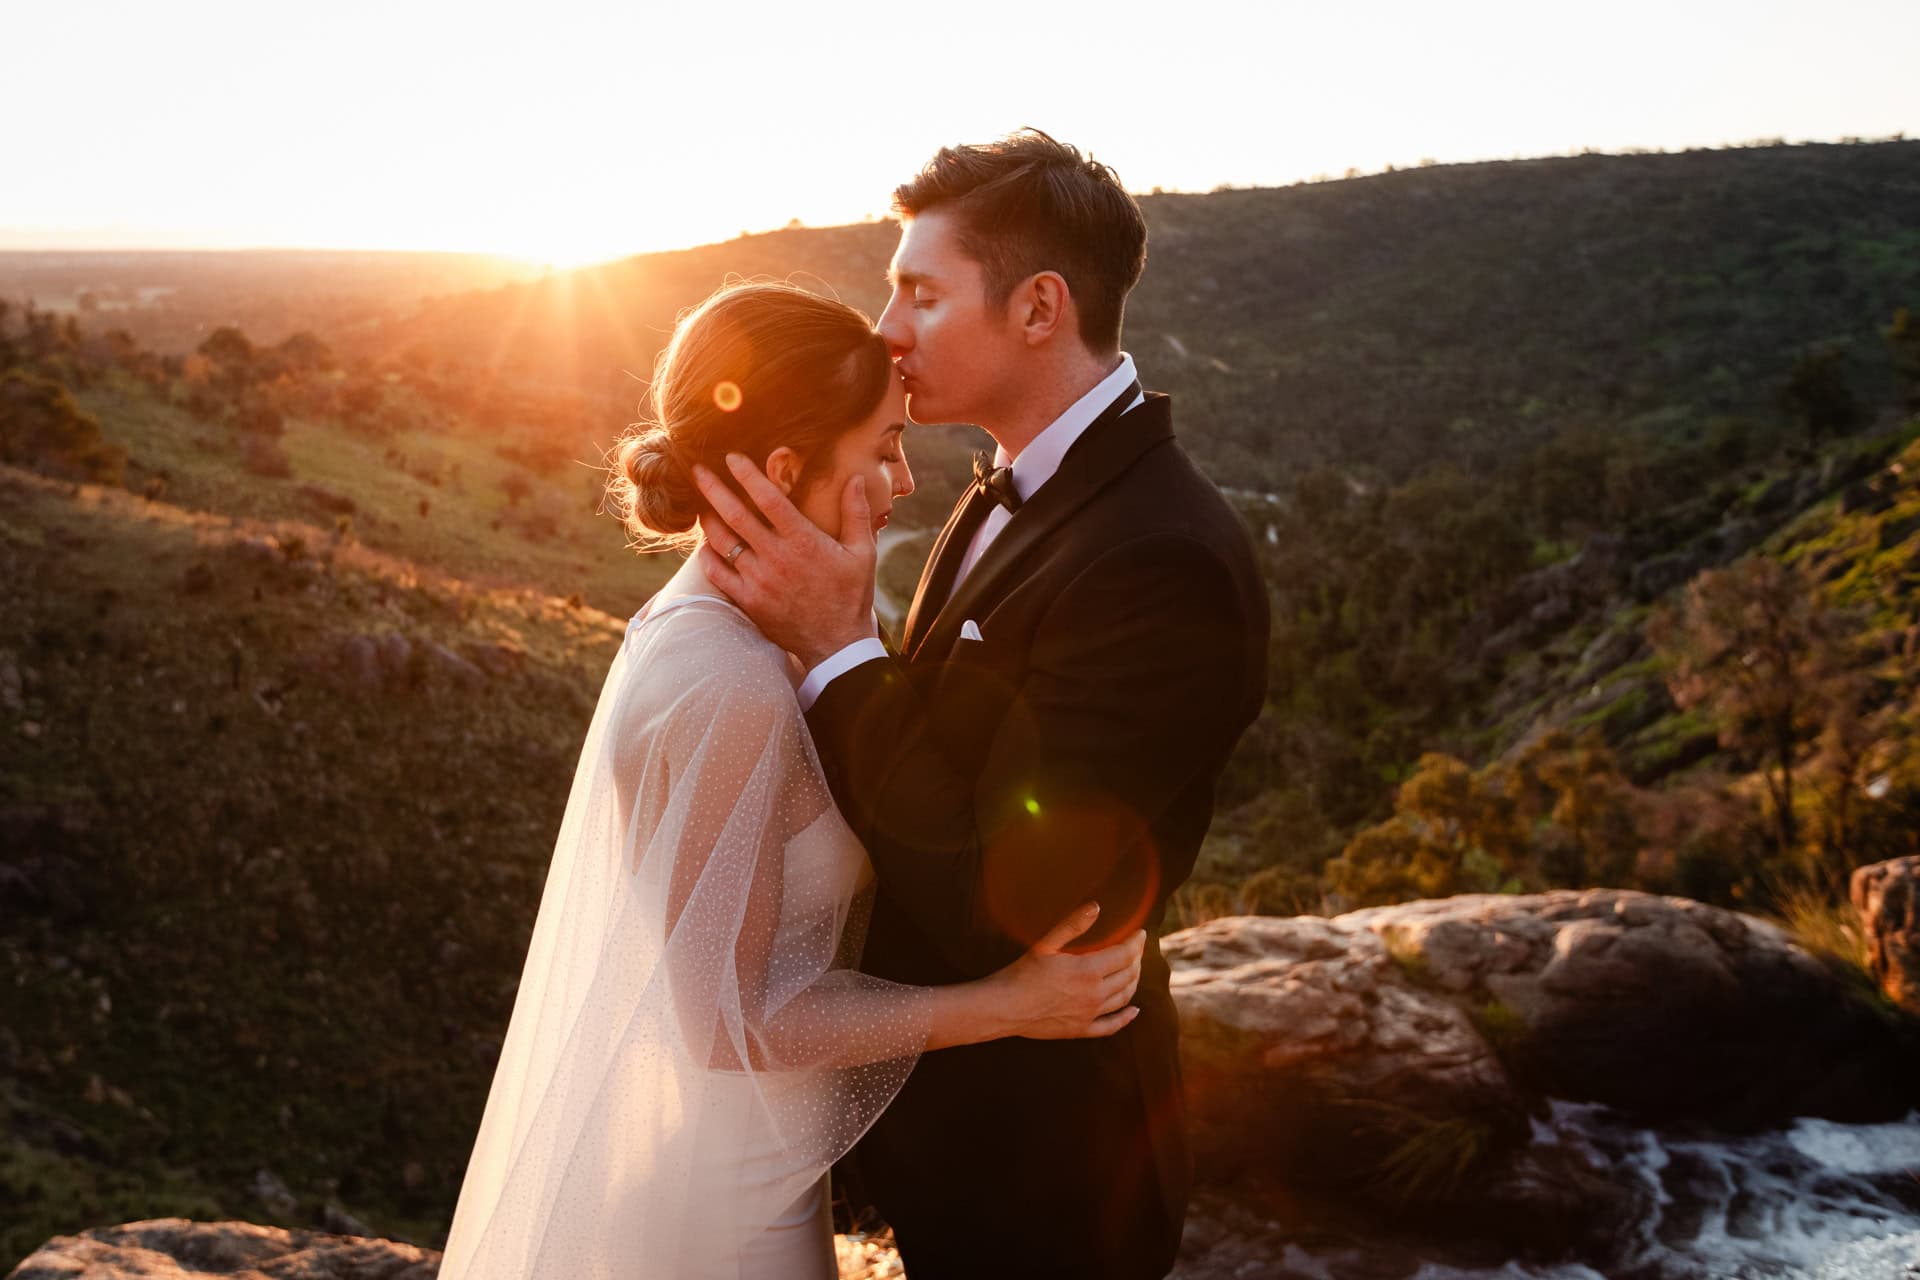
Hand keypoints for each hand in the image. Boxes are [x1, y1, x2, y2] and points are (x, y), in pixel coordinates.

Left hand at [693, 455, 878, 666]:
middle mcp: (777, 558)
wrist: (837, 644)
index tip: (731, 457)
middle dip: (713, 489)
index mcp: (804, 541)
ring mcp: (759, 581)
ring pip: (722, 542)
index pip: (769, 499)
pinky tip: (707, 545)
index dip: (747, 475)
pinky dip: (708, 556)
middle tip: (696, 471)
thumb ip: (856, 514)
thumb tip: (855, 479)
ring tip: (701, 506)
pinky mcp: (749, 601)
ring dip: (708, 520)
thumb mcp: (863, 553)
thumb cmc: (851, 596)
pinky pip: (718, 573)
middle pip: (735, 515)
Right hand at [992, 902, 1145, 1039]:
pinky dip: (1126, 1018)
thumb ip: (1072, 925)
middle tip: (1136, 948)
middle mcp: (1094, 994)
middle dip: (1137, 959)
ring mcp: (1089, 1015)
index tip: (1140, 933)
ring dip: (1133, 982)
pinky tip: (1134, 1012)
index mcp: (1088, 971)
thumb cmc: (1021, 974)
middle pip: (1129, 975)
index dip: (1136, 942)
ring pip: (1124, 998)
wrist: (1004, 1008)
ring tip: (1134, 969)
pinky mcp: (1081, 1030)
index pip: (1125, 955)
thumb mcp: (1045, 944)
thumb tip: (1096, 907)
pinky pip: (1111, 1026)